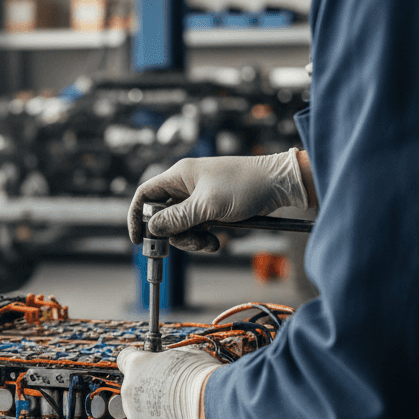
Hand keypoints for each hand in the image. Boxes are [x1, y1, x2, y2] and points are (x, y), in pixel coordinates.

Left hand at [117, 347, 219, 418]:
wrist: (214, 407)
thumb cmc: (204, 378)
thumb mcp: (186, 356)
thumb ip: (169, 361)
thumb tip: (171, 365)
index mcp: (137, 365)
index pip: (124, 359)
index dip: (138, 365)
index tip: (145, 369)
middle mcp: (129, 390)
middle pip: (134, 391)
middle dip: (150, 394)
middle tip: (173, 397)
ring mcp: (134, 416)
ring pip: (141, 415)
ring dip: (156, 415)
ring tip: (180, 414)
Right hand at [127, 150, 311, 251]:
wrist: (280, 184)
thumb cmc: (246, 185)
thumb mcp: (208, 206)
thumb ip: (177, 218)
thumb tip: (152, 229)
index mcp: (179, 176)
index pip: (145, 195)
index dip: (138, 216)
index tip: (139, 239)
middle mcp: (186, 186)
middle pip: (163, 216)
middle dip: (174, 234)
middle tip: (192, 242)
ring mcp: (199, 198)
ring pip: (181, 226)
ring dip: (192, 239)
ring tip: (211, 243)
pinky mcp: (212, 209)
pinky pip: (197, 228)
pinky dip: (204, 238)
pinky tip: (218, 241)